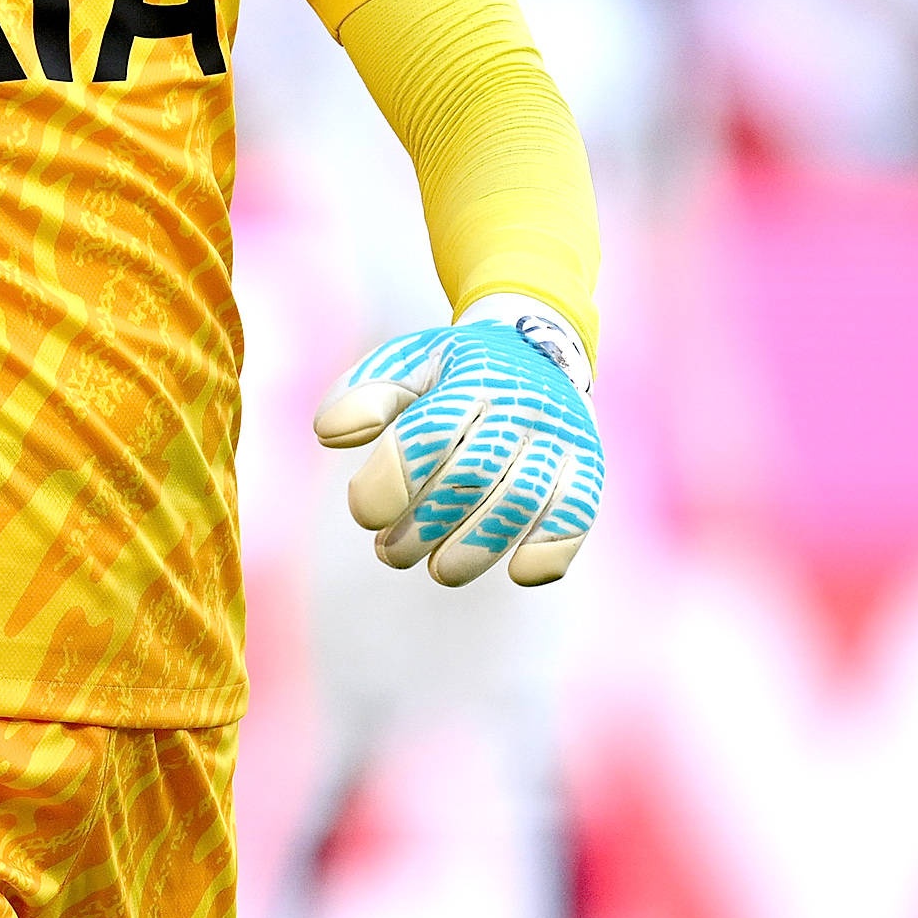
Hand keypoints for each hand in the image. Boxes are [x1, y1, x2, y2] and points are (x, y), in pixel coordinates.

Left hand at [313, 293, 603, 586]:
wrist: (541, 346)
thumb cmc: (456, 370)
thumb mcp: (407, 364)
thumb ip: (364, 394)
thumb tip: (329, 432)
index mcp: (471, 375)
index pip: (431, 433)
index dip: (392, 482)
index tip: (366, 514)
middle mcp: (521, 404)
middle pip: (473, 475)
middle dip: (424, 525)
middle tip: (390, 552)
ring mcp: (561, 436)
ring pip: (522, 501)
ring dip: (476, 548)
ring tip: (438, 568)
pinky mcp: (588, 468)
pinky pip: (577, 514)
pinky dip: (550, 549)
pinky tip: (517, 571)